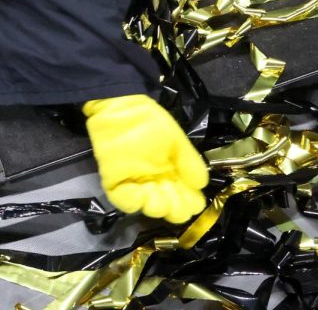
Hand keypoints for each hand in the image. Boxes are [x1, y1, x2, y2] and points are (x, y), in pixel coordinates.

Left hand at [83, 94, 207, 223]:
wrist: (122, 108)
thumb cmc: (151, 122)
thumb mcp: (176, 140)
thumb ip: (189, 161)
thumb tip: (203, 184)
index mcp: (172, 173)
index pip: (184, 196)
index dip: (190, 203)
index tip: (195, 204)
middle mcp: (155, 182)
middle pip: (167, 205)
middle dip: (175, 209)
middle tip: (178, 203)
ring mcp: (134, 183)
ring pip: (147, 206)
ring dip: (156, 207)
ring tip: (161, 199)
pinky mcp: (114, 181)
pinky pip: (122, 199)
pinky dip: (132, 202)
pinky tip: (141, 195)